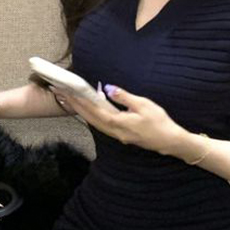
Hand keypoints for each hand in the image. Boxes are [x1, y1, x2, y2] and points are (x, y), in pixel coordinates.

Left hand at [60, 84, 182, 154]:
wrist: (170, 140)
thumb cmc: (159, 122)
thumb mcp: (143, 104)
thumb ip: (124, 97)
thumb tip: (107, 88)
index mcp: (118, 123)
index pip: (93, 110)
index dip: (78, 100)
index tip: (66, 91)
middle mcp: (114, 131)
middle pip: (89, 117)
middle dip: (73, 105)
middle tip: (59, 93)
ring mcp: (116, 135)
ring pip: (93, 122)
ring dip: (80, 110)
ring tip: (68, 100)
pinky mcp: (120, 134)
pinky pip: (100, 124)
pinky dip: (91, 115)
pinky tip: (87, 109)